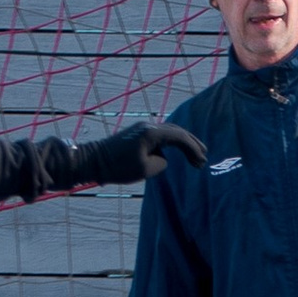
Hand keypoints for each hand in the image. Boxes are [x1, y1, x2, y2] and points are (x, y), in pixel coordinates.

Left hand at [70, 123, 206, 188]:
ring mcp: (142, 128)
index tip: (201, 161)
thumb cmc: (117, 167)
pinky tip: (177, 152)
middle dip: (192, 144)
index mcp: (152, 133)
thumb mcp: (145, 170)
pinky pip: (161, 136)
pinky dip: (172, 144)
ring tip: (194, 156)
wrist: (93, 161)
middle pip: (177, 131)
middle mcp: (149, 126)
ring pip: (170, 132)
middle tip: (204, 156)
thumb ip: (162, 162)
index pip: (179, 137)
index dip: (193, 149)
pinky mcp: (137, 134)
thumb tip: (163, 157)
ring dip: (183, 144)